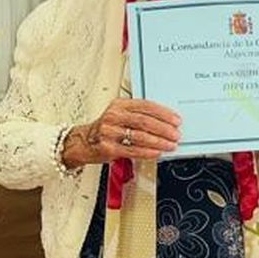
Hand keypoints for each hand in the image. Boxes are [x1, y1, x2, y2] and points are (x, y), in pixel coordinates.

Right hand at [63, 99, 180, 166]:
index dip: (164, 113)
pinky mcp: (108, 148)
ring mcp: (109, 132)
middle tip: (176, 134)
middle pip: (144, 121)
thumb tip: (165, 123)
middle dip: (164, 129)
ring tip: (170, 145)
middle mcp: (113, 116)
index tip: (176, 120)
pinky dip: (147, 152)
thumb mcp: (119, 115)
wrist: (83, 142)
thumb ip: (139, 116)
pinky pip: (132, 149)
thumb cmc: (105, 129)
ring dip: (159, 142)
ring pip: (140, 136)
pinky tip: (156, 153)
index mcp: (119, 105)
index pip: (146, 106)